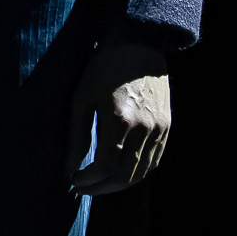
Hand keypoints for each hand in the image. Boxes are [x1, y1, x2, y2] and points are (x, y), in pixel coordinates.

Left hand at [69, 38, 170, 194]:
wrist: (140, 47)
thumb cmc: (104, 69)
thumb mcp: (81, 97)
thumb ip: (76, 135)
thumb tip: (69, 167)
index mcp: (120, 120)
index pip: (106, 165)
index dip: (89, 179)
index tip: (72, 181)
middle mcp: (144, 129)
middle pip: (126, 175)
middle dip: (102, 188)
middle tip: (82, 189)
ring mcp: (160, 130)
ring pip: (142, 172)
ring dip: (119, 184)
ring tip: (97, 184)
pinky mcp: (167, 128)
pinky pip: (154, 161)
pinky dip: (137, 173)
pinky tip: (119, 173)